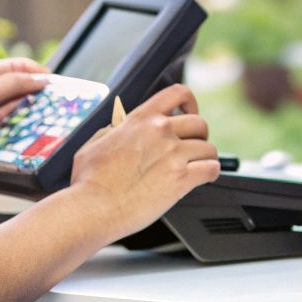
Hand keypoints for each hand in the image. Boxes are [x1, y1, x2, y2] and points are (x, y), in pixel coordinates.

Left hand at [0, 57, 49, 190]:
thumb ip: (10, 85)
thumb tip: (42, 79)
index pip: (16, 70)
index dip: (36, 72)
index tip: (55, 81)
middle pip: (24, 97)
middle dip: (42, 100)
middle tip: (62, 106)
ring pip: (25, 123)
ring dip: (38, 125)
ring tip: (56, 127)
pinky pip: (18, 148)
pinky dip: (30, 148)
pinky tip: (42, 148)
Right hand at [68, 84, 220, 239]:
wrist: (93, 207)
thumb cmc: (88, 181)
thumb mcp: (94, 143)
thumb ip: (112, 132)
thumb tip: (118, 130)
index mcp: (141, 119)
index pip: (178, 93)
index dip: (190, 103)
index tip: (189, 114)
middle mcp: (161, 131)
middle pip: (200, 124)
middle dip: (198, 137)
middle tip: (190, 150)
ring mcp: (173, 154)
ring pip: (209, 148)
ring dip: (205, 158)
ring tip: (196, 167)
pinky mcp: (182, 178)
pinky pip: (212, 169)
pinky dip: (211, 173)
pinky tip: (202, 178)